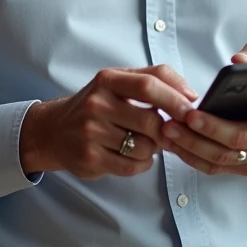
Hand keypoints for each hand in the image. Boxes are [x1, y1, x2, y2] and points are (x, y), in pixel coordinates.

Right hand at [19, 65, 197, 179]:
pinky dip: (142, 164)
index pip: (149, 84)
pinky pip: (132, 166)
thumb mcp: (118, 82)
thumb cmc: (97, 104)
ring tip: (142, 142)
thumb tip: (191, 96)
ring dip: (153, 149)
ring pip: (145, 147)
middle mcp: (97, 103)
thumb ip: (154, 79)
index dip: (175, 98)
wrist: (54, 131)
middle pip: (151, 120)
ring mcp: (91, 132)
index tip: (193, 109)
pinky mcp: (90, 158)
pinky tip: (133, 155)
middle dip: (166, 131)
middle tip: (167, 133)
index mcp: (107, 79)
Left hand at [162, 40, 246, 176]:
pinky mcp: (242, 169)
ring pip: (224, 156)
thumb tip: (239, 61)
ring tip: (172, 128)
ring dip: (194, 144)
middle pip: (242, 139)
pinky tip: (173, 143)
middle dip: (214, 129)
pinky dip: (191, 156)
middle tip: (190, 116)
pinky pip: (214, 167)